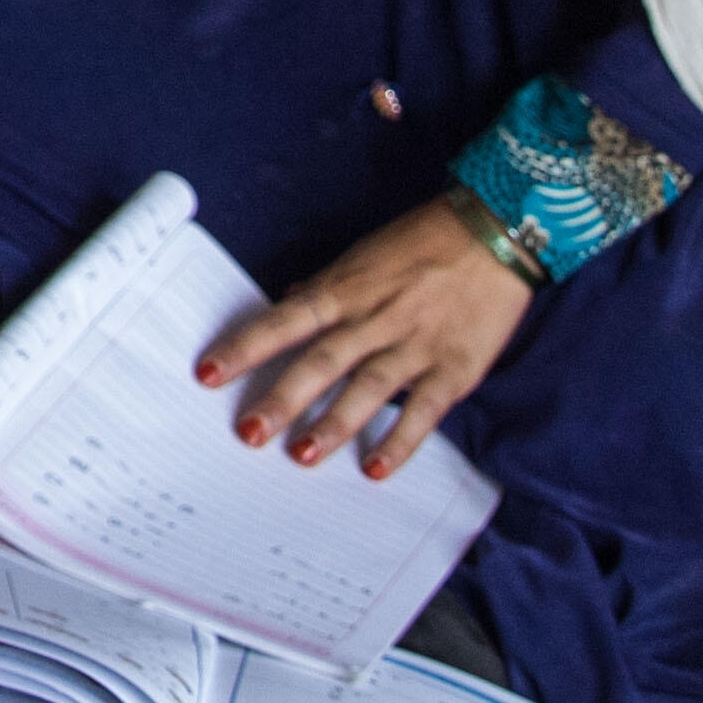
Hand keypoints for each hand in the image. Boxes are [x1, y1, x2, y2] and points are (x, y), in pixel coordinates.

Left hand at [203, 195, 532, 472]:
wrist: (494, 234)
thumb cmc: (421, 244)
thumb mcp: (362, 257)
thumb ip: (326, 289)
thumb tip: (287, 302)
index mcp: (345, 289)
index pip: (284, 320)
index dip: (245, 346)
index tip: (208, 373)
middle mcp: (374, 318)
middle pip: (320, 362)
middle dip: (282, 398)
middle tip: (248, 432)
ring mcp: (414, 345)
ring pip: (367, 389)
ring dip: (333, 424)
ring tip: (302, 456)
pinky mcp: (454, 368)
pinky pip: (424, 411)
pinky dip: (401, 442)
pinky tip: (376, 469)